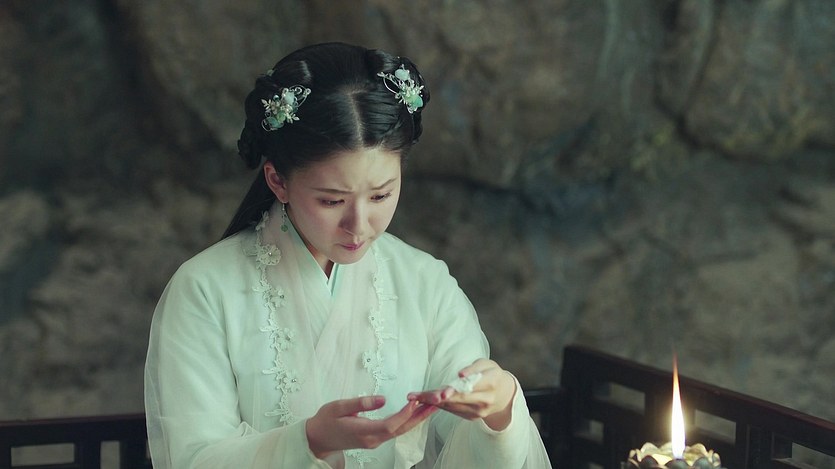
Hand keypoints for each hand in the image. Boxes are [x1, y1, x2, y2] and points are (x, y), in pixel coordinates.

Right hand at [305, 395, 437, 459]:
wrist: (318, 438)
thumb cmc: (326, 420)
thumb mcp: (339, 407)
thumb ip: (360, 403)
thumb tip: (383, 399)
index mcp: (364, 432)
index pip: (390, 425)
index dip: (405, 413)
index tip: (417, 400)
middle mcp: (372, 439)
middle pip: (401, 429)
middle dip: (419, 417)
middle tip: (436, 403)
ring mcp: (374, 441)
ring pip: (400, 431)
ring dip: (415, 418)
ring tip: (430, 405)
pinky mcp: (374, 438)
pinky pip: (394, 430)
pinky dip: (406, 420)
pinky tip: (414, 411)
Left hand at [407, 359, 516, 430]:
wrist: (503, 395)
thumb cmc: (491, 374)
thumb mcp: (486, 364)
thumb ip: (473, 368)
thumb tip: (460, 375)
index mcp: (492, 382)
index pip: (472, 386)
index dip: (456, 389)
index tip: (443, 392)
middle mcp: (486, 400)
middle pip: (458, 398)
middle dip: (436, 397)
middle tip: (417, 396)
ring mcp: (479, 411)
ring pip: (452, 406)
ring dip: (432, 402)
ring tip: (414, 397)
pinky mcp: (472, 417)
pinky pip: (453, 411)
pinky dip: (438, 405)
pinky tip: (423, 401)